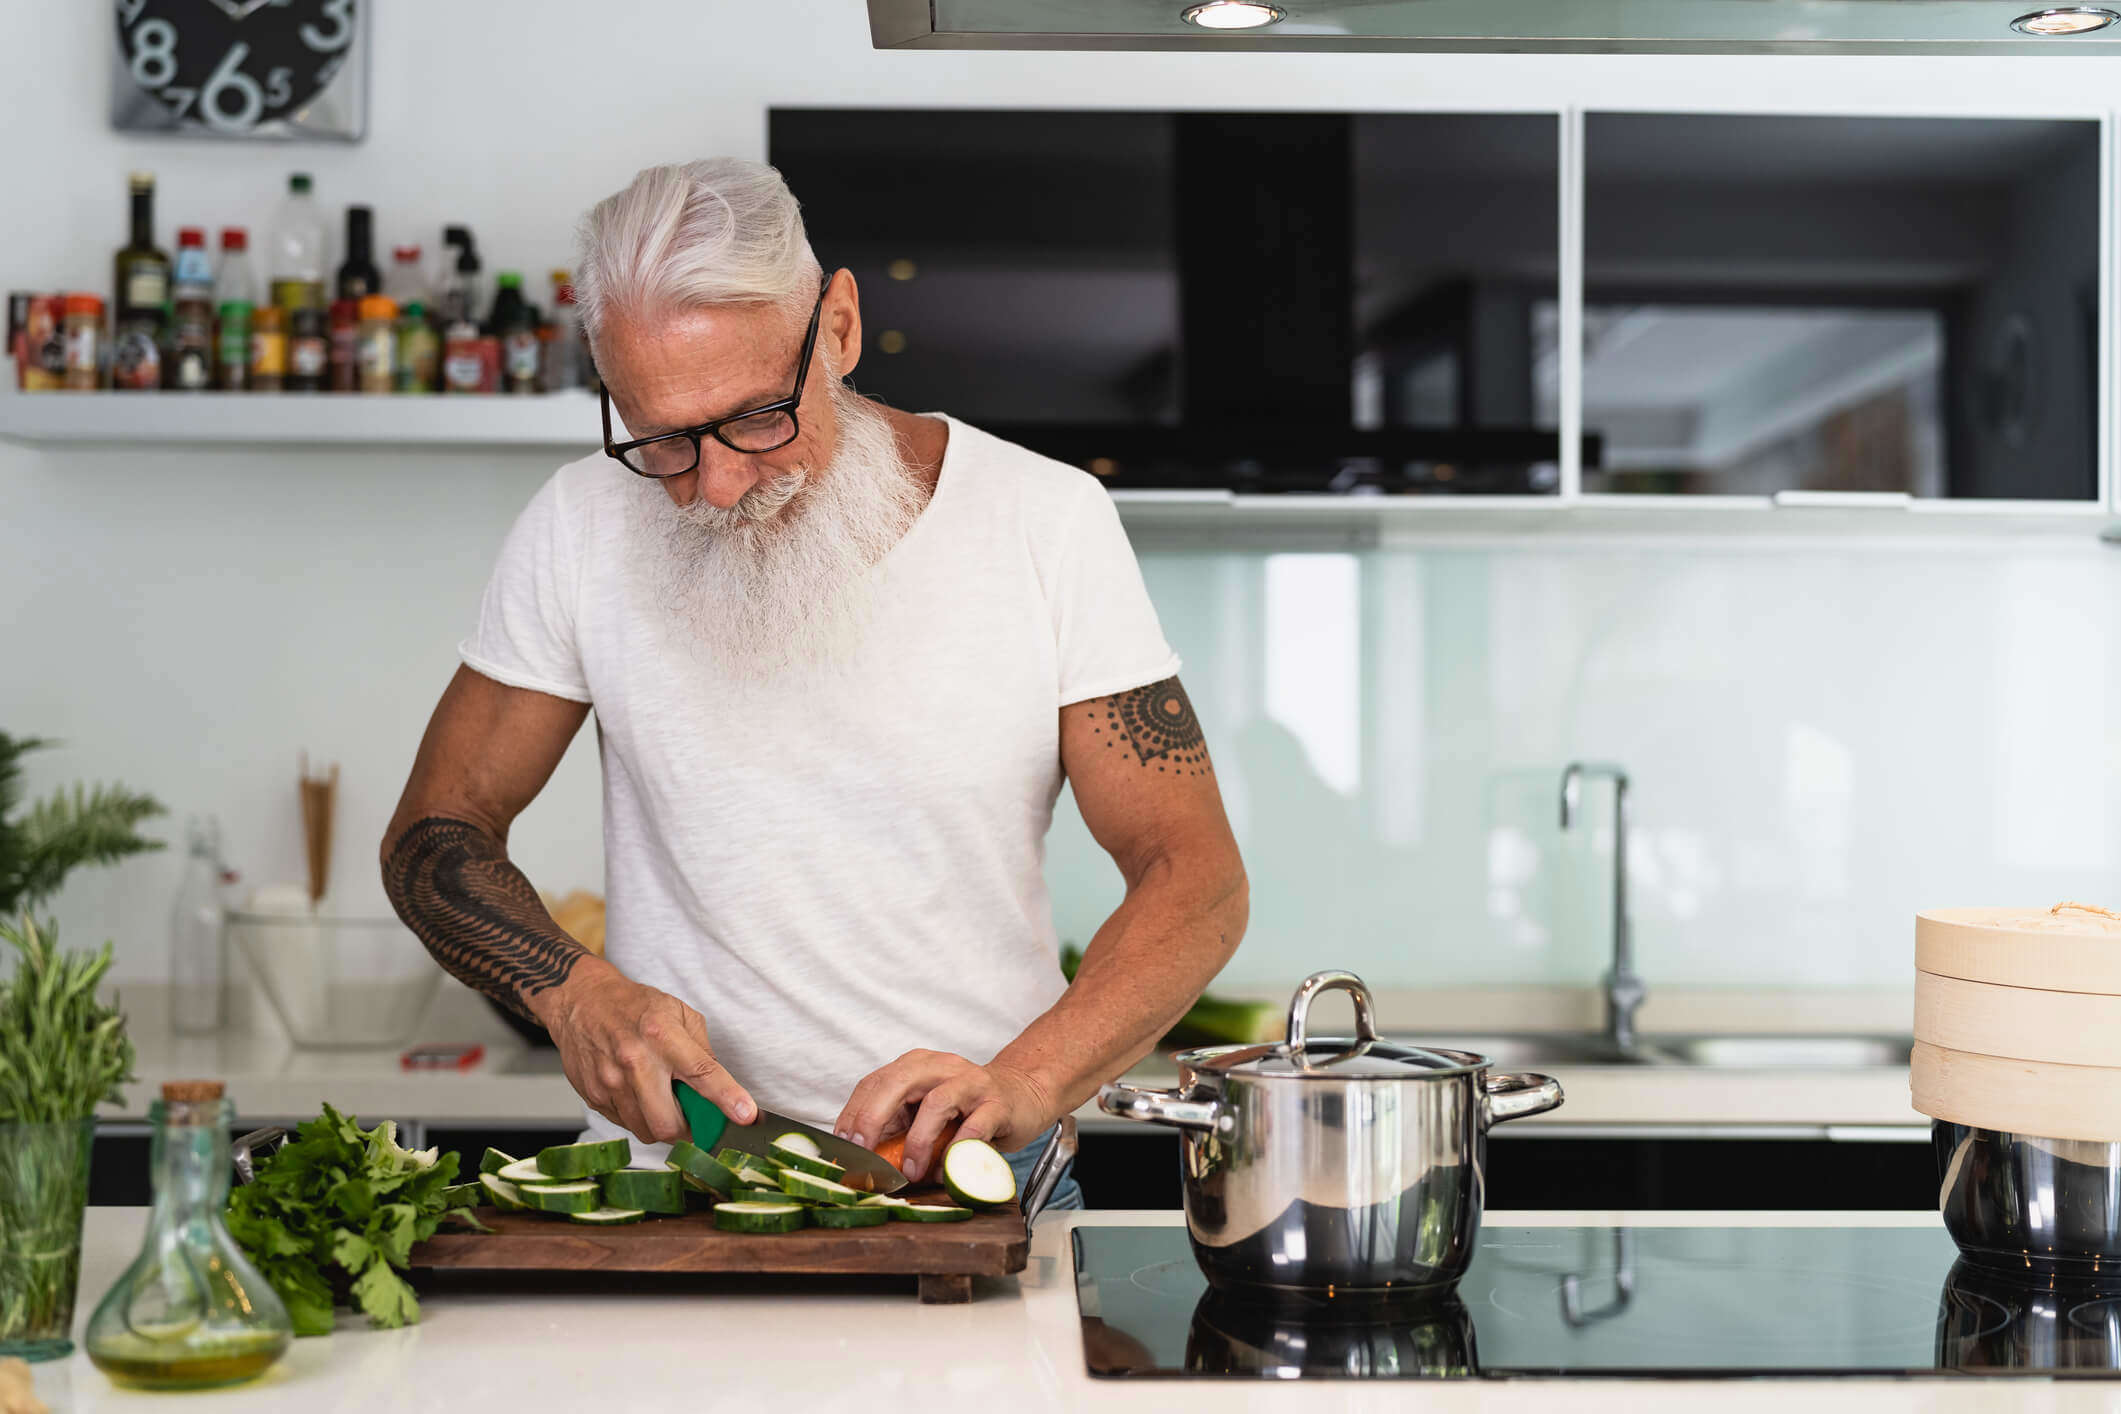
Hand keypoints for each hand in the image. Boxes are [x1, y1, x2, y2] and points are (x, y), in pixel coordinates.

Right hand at [532, 958, 755, 1144]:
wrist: (581, 1000)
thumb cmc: (633, 1005)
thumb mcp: (678, 1013)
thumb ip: (702, 1050)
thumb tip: (723, 1087)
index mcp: (662, 1036)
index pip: (702, 1073)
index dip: (727, 1098)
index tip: (747, 1116)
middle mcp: (635, 1062)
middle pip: (668, 1123)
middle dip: (688, 1130)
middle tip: (693, 1117)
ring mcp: (610, 1083)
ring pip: (646, 1131)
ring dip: (663, 1125)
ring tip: (663, 1099)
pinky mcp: (593, 1096)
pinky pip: (625, 1124)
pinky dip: (640, 1118)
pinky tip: (639, 1095)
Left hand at [834, 1050, 1052, 1181]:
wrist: (1023, 1094)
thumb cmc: (967, 1108)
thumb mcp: (924, 1112)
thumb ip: (896, 1127)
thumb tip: (859, 1160)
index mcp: (915, 1066)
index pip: (874, 1082)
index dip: (853, 1113)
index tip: (843, 1146)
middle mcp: (940, 1066)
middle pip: (897, 1083)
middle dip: (873, 1119)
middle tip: (863, 1154)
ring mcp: (970, 1082)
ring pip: (936, 1103)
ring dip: (918, 1141)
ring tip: (911, 1170)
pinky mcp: (997, 1102)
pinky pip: (974, 1126)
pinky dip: (956, 1151)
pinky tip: (946, 1170)